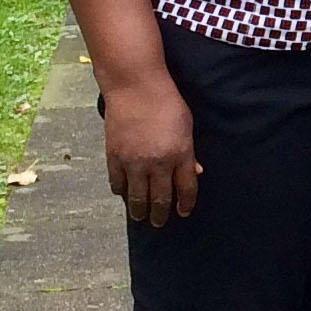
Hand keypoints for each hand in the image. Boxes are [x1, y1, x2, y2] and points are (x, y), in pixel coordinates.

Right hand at [100, 76, 200, 226]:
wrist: (135, 87)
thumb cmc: (167, 102)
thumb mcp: (187, 126)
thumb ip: (189, 152)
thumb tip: (195, 172)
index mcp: (181, 154)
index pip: (186, 188)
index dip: (186, 204)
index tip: (183, 212)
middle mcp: (158, 162)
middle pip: (160, 198)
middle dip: (161, 214)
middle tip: (159, 223)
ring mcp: (134, 161)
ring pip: (136, 197)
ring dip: (139, 210)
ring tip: (140, 217)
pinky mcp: (114, 157)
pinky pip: (117, 183)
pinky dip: (121, 192)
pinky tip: (124, 195)